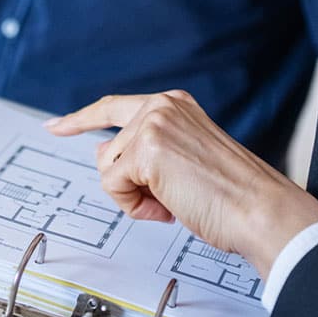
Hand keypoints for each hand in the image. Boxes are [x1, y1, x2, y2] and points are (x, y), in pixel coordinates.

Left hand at [45, 91, 317, 277]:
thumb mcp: (180, 159)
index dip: (80, 120)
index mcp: (173, 104)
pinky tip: (168, 207)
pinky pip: (113, 187)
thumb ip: (142, 148)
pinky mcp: (146, 150)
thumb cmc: (229, 195)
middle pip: (106, 150)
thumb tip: (100, 152)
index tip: (56, 126)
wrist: (261, 212)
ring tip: (175, 200)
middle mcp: (161, 106)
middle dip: (126, 183)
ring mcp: (152, 124)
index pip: (112, 108)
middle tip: (166, 198)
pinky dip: (135, 206)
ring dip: (134, 196)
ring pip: (108, 170)